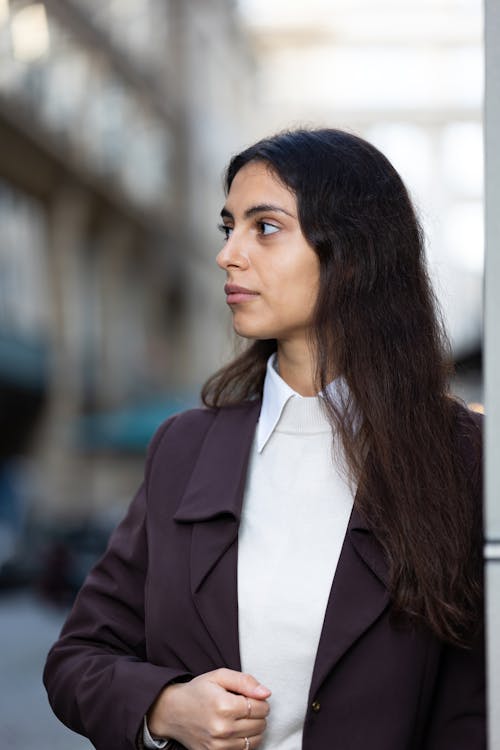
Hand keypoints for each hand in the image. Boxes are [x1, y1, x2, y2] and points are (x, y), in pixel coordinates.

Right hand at [147, 668, 270, 749]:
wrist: (173, 712)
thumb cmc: (198, 691)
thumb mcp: (219, 676)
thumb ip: (245, 681)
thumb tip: (266, 693)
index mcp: (224, 706)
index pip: (261, 707)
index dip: (260, 700)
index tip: (250, 696)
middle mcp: (223, 729)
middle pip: (260, 724)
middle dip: (258, 714)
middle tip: (245, 706)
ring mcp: (219, 746)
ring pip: (256, 740)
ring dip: (254, 728)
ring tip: (240, 718)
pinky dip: (245, 740)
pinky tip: (236, 730)